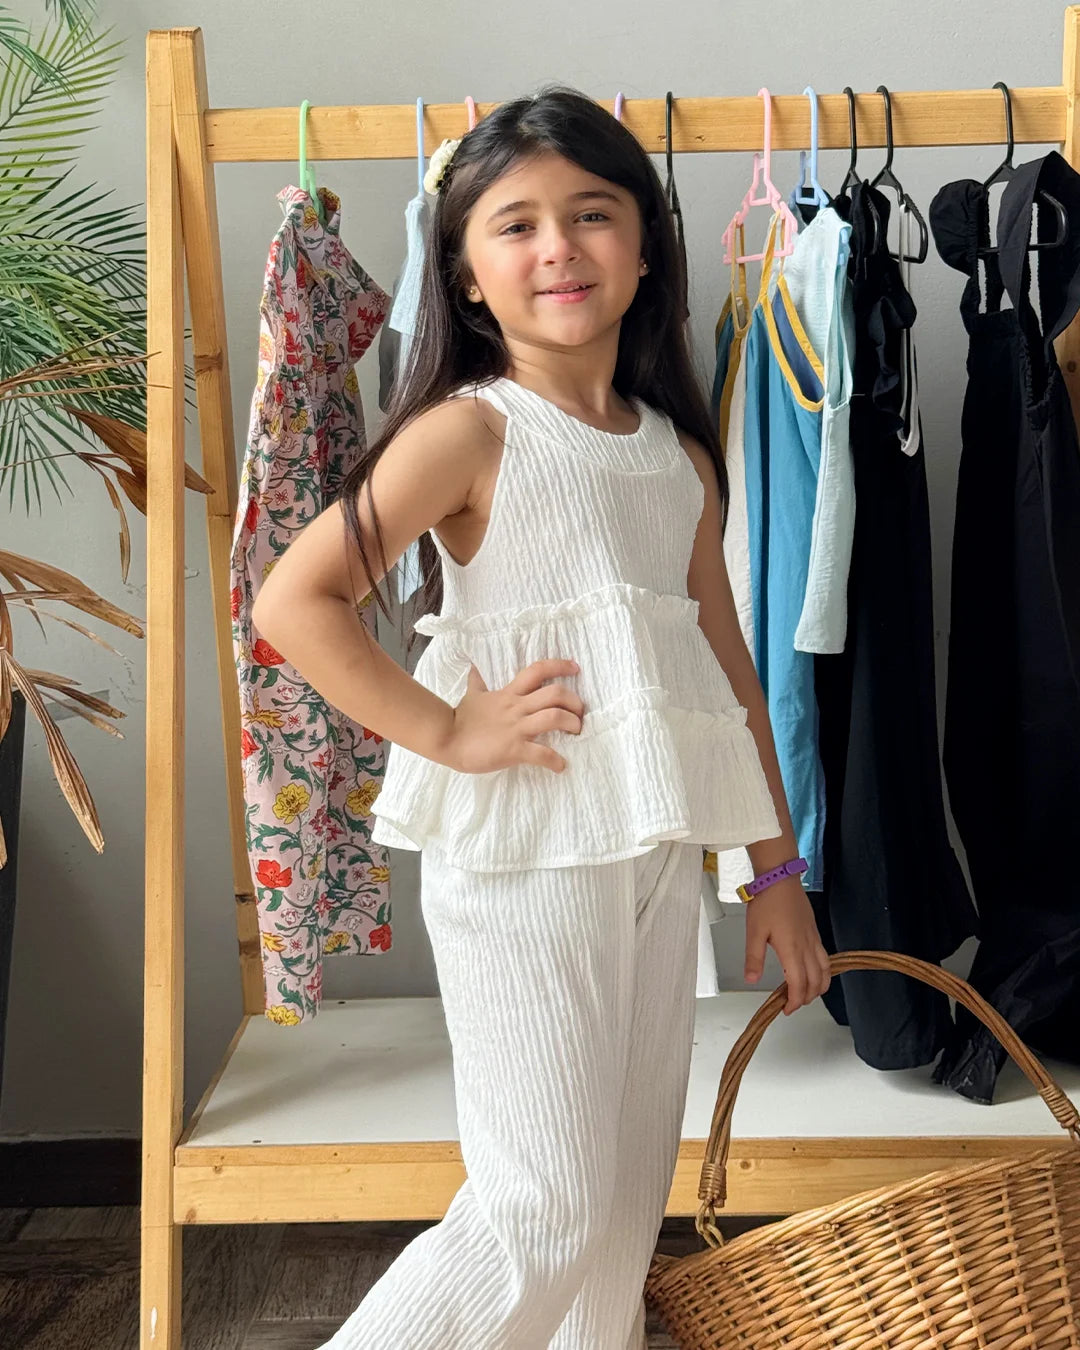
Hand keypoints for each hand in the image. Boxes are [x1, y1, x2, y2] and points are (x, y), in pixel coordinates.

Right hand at [445, 659, 584, 774]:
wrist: (446, 740)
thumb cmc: (461, 719)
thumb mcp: (472, 695)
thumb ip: (478, 682)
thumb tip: (474, 668)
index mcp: (509, 693)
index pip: (538, 671)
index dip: (559, 666)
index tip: (575, 668)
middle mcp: (517, 708)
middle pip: (555, 694)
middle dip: (574, 701)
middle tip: (580, 712)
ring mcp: (516, 728)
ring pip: (554, 718)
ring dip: (572, 724)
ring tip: (576, 732)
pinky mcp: (513, 749)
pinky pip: (541, 754)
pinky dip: (555, 761)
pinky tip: (560, 766)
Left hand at [743, 877, 830, 1014]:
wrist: (781, 879)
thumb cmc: (766, 903)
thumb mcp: (754, 931)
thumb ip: (754, 958)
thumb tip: (751, 980)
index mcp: (791, 949)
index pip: (798, 983)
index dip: (794, 1001)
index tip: (786, 1009)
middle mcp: (807, 947)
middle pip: (815, 981)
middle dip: (806, 998)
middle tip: (791, 1004)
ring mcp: (814, 940)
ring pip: (826, 971)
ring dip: (818, 987)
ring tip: (804, 994)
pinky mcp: (815, 933)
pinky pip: (825, 959)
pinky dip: (823, 973)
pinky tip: (813, 973)